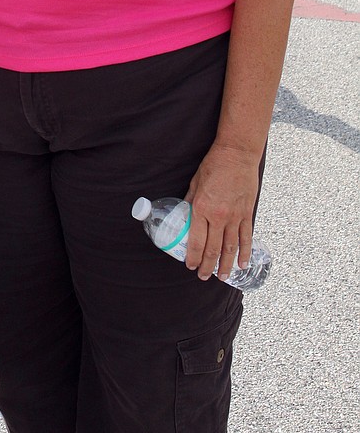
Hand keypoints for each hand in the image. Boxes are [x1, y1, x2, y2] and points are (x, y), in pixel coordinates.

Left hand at [184, 144, 260, 280]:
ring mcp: (234, 217)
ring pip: (230, 248)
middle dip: (208, 266)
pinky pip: (246, 238)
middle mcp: (218, 217)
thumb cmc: (213, 166)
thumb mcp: (195, 183)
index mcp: (201, 208)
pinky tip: (243, 264)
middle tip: (204, 277)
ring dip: (226, 265)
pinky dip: (245, 252)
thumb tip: (185, 215)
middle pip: (212, 248)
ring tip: (223, 277)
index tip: (191, 266)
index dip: (193, 257)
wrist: (236, 155)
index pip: (196, 241)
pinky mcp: (246, 214)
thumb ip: (190, 201)